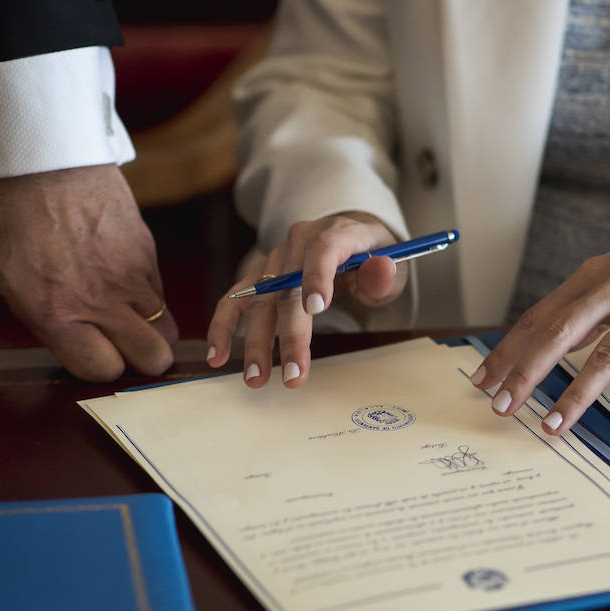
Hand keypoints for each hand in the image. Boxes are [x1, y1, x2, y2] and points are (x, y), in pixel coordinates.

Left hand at [0, 164, 178, 381]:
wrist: (38, 148)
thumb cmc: (0, 206)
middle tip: (116, 342)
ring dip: (147, 329)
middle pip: (150, 360)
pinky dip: (148, 296)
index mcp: (52, 312)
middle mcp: (97, 301)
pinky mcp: (146, 250)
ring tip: (121, 313)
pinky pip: (161, 293)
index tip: (85, 352)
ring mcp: (128, 275)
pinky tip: (121, 279)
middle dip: (136, 359)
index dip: (96, 366)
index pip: (102, 372)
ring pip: (165, 329)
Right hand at [206, 212, 402, 386]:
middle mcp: (298, 243)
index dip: (317, 277)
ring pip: (260, 301)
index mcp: (335, 232)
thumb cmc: (373, 257)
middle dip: (290, 335)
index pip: (323, 249)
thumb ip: (384, 271)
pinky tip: (217, 355)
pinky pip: (235, 301)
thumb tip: (380, 271)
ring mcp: (275, 261)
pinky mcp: (259, 278)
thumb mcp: (392, 261)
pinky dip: (224, 327)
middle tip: (293, 375)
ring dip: (256, 341)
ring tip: (256, 377)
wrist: (351, 241)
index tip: (316, 309)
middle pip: (288, 288)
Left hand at [471, 187, 609, 433]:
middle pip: (559, 334)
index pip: (539, 317)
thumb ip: (587, 302)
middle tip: (501, 408)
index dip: (508, 349)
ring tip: (554, 427)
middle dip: (525, 374)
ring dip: (576, 394)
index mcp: (594, 276)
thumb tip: (550, 340)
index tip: (482, 380)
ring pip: (605, 355)